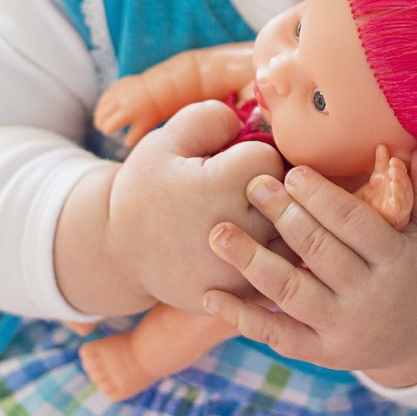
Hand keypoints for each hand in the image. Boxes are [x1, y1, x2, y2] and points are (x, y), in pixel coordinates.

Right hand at [104, 101, 284, 312]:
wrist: (121, 253)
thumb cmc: (147, 190)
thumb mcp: (164, 142)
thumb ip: (210, 118)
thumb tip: (252, 121)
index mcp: (218, 186)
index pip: (272, 158)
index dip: (256, 154)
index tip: (233, 164)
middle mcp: (236, 230)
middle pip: (290, 199)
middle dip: (274, 190)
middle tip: (246, 193)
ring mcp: (240, 270)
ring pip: (295, 239)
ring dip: (282, 227)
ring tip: (250, 220)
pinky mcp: (242, 297)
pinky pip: (283, 274)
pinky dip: (276, 260)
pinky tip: (253, 249)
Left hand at [202, 147, 416, 381]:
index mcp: (398, 262)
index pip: (356, 226)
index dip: (323, 199)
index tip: (292, 172)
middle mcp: (369, 299)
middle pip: (318, 254)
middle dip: (282, 218)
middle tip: (251, 186)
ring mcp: (342, 330)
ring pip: (290, 294)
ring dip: (251, 262)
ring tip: (218, 232)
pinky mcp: (321, 353)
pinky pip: (277, 336)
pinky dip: (243, 318)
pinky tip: (210, 294)